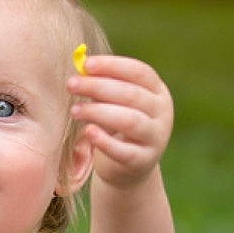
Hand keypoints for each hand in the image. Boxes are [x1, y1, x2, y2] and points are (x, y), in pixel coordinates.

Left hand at [69, 54, 173, 189]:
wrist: (129, 167)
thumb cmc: (118, 125)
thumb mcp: (115, 102)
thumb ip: (104, 85)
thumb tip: (80, 65)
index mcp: (158, 92)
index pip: (139, 72)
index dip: (113, 66)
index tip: (86, 64)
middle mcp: (162, 113)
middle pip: (131, 94)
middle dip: (98, 87)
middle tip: (71, 84)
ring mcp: (156, 138)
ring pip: (129, 120)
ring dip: (98, 112)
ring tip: (75, 110)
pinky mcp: (143, 161)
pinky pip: (124, 150)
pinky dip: (104, 141)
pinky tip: (88, 132)